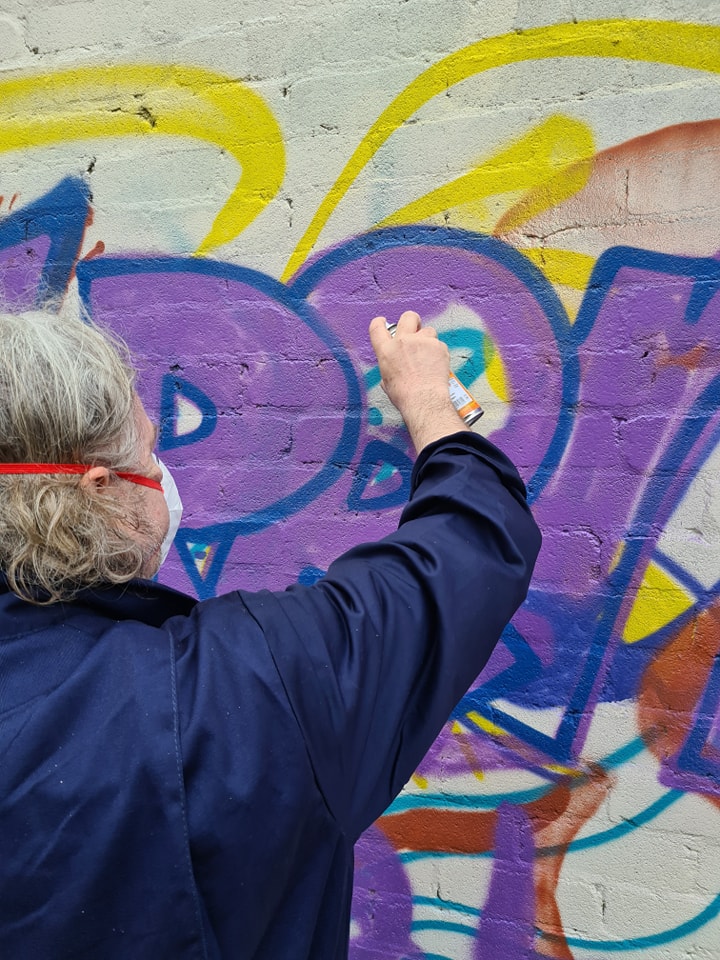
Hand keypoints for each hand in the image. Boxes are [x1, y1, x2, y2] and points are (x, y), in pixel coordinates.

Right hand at [369, 310, 468, 452]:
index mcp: (386, 351)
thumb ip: (390, 367)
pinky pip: (439, 343)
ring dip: (427, 339)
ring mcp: (422, 341)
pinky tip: (436, 364)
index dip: (380, 323)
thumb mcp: (387, 381)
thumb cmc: (405, 396)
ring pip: (428, 330)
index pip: (377, 328)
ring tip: (428, 355)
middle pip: (408, 317)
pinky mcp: (438, 346)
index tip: (383, 322)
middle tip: (415, 328)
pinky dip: (438, 352)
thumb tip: (395, 368)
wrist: (424, 399)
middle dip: (412, 321)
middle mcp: (403, 341)